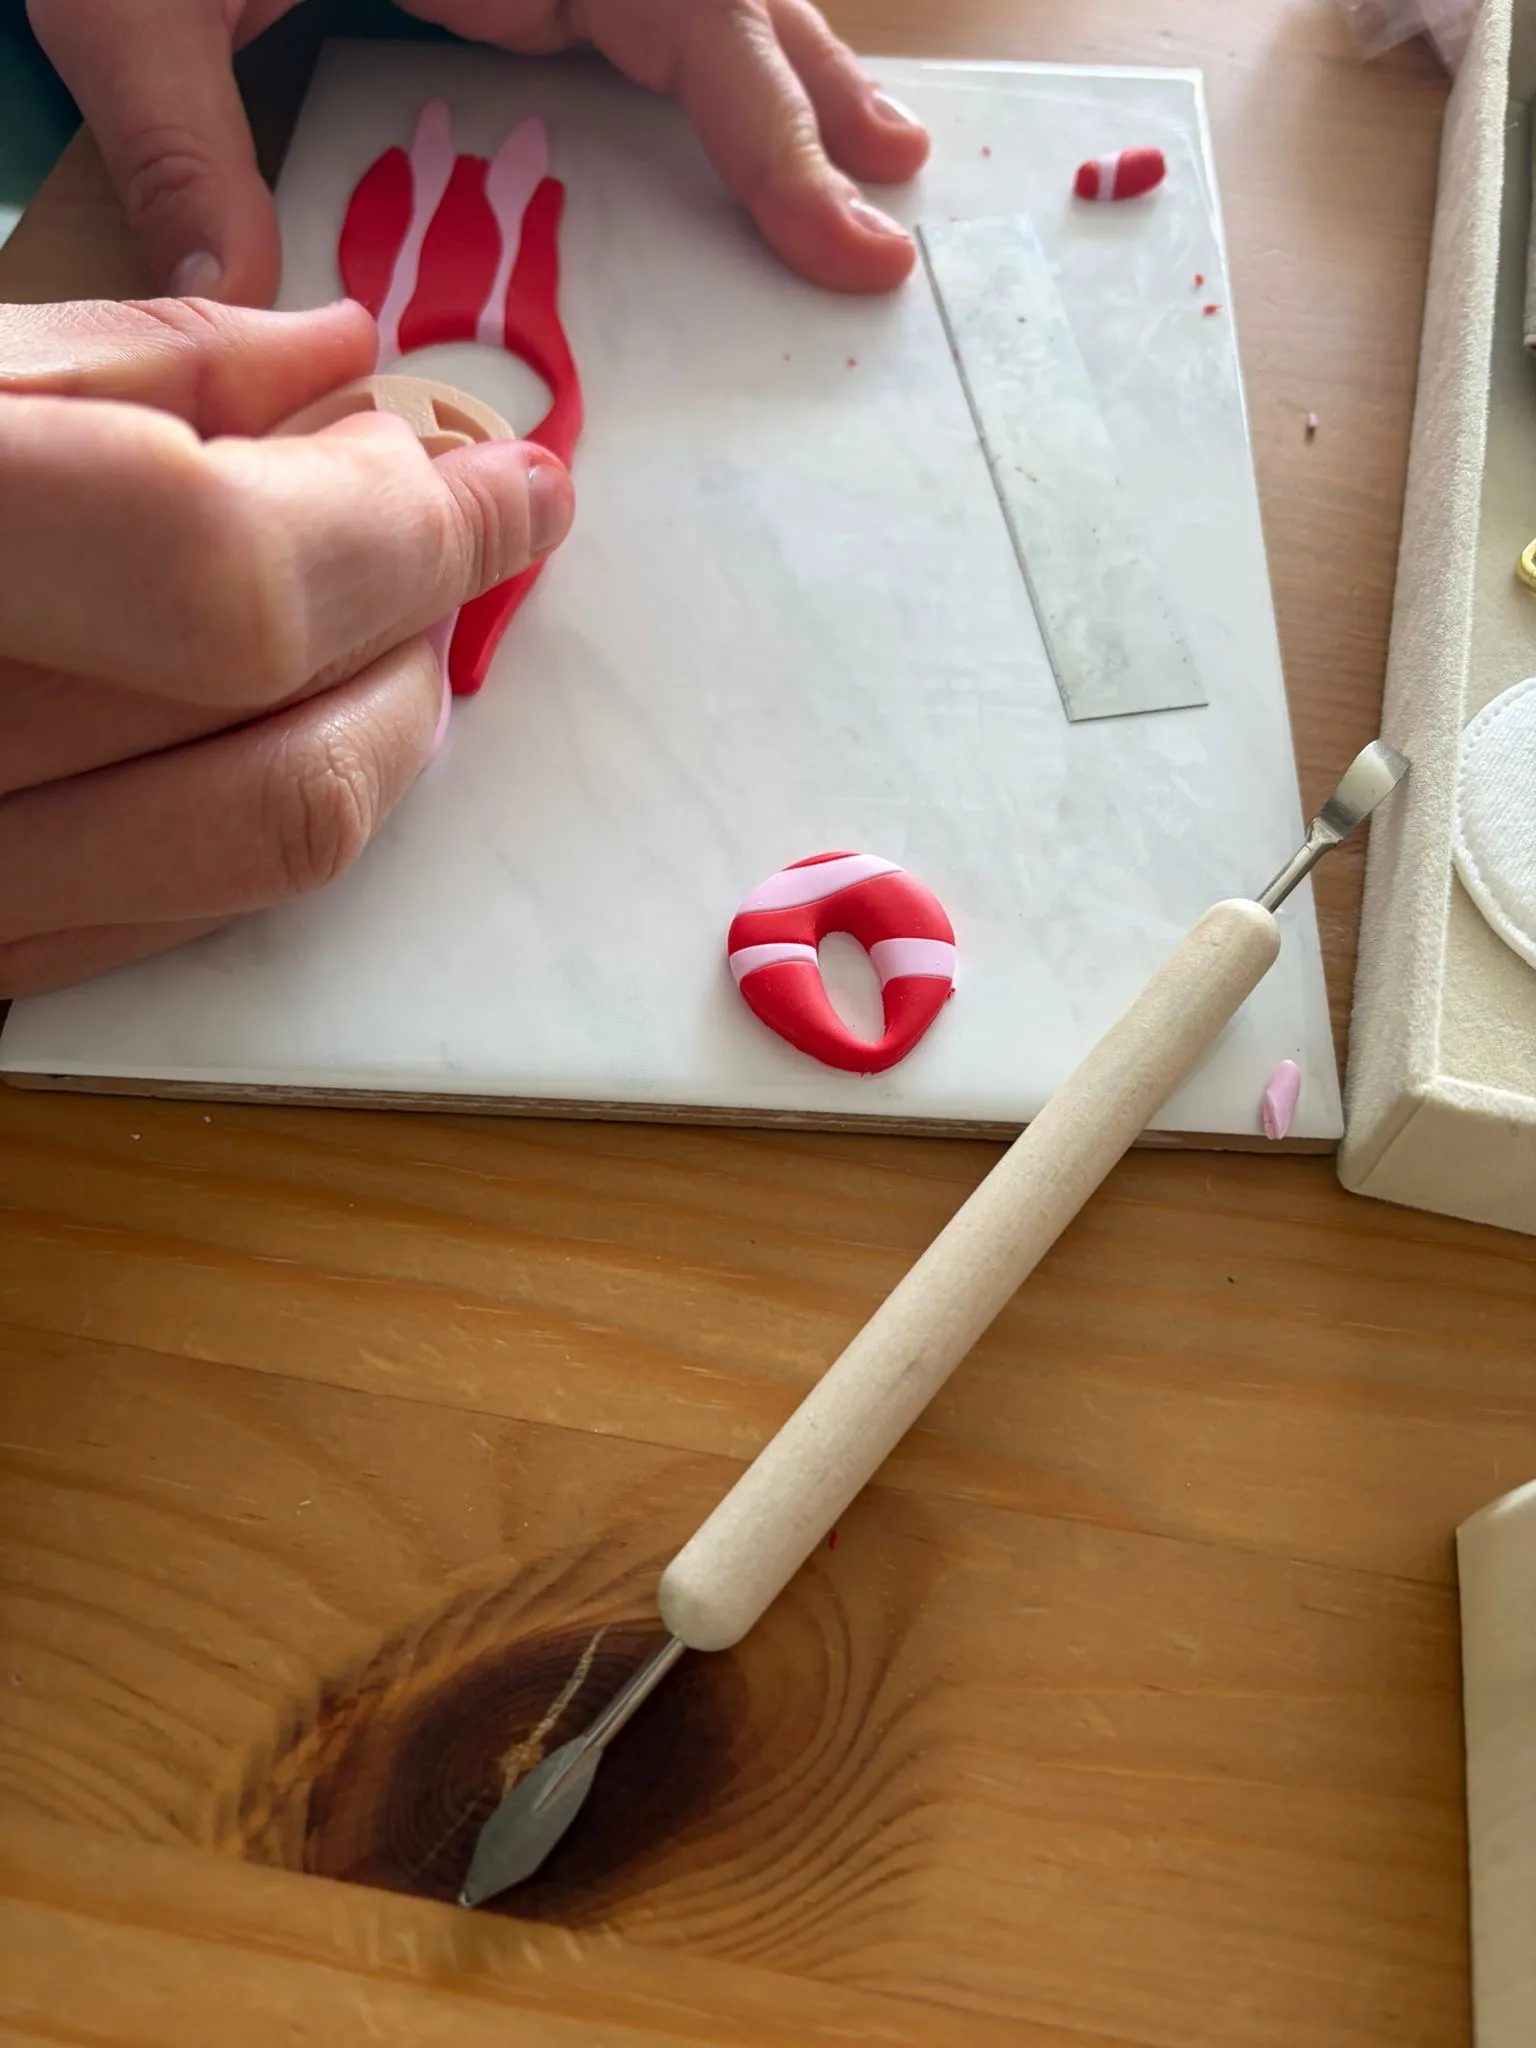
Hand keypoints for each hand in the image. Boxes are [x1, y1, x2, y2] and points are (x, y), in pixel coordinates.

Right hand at [0, 296, 573, 997]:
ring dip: (372, 731)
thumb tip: (335, 361)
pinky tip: (279, 720)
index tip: (520, 487)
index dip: (415, 533)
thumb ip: (124, 367)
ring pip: (251, 856)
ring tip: (380, 626)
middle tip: (453, 535)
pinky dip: (268, 810)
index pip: (233, 577)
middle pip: (278, 741)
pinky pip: (170, 918)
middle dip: (416, 629)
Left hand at [28, 0, 930, 306]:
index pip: (684, 15)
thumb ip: (188, 150)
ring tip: (865, 146)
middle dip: (811, 94)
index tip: (849, 230)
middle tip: (897, 194)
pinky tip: (719, 107)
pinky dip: (692, 60)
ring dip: (776, 70)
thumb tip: (244, 314)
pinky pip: (621, 5)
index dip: (775, 132)